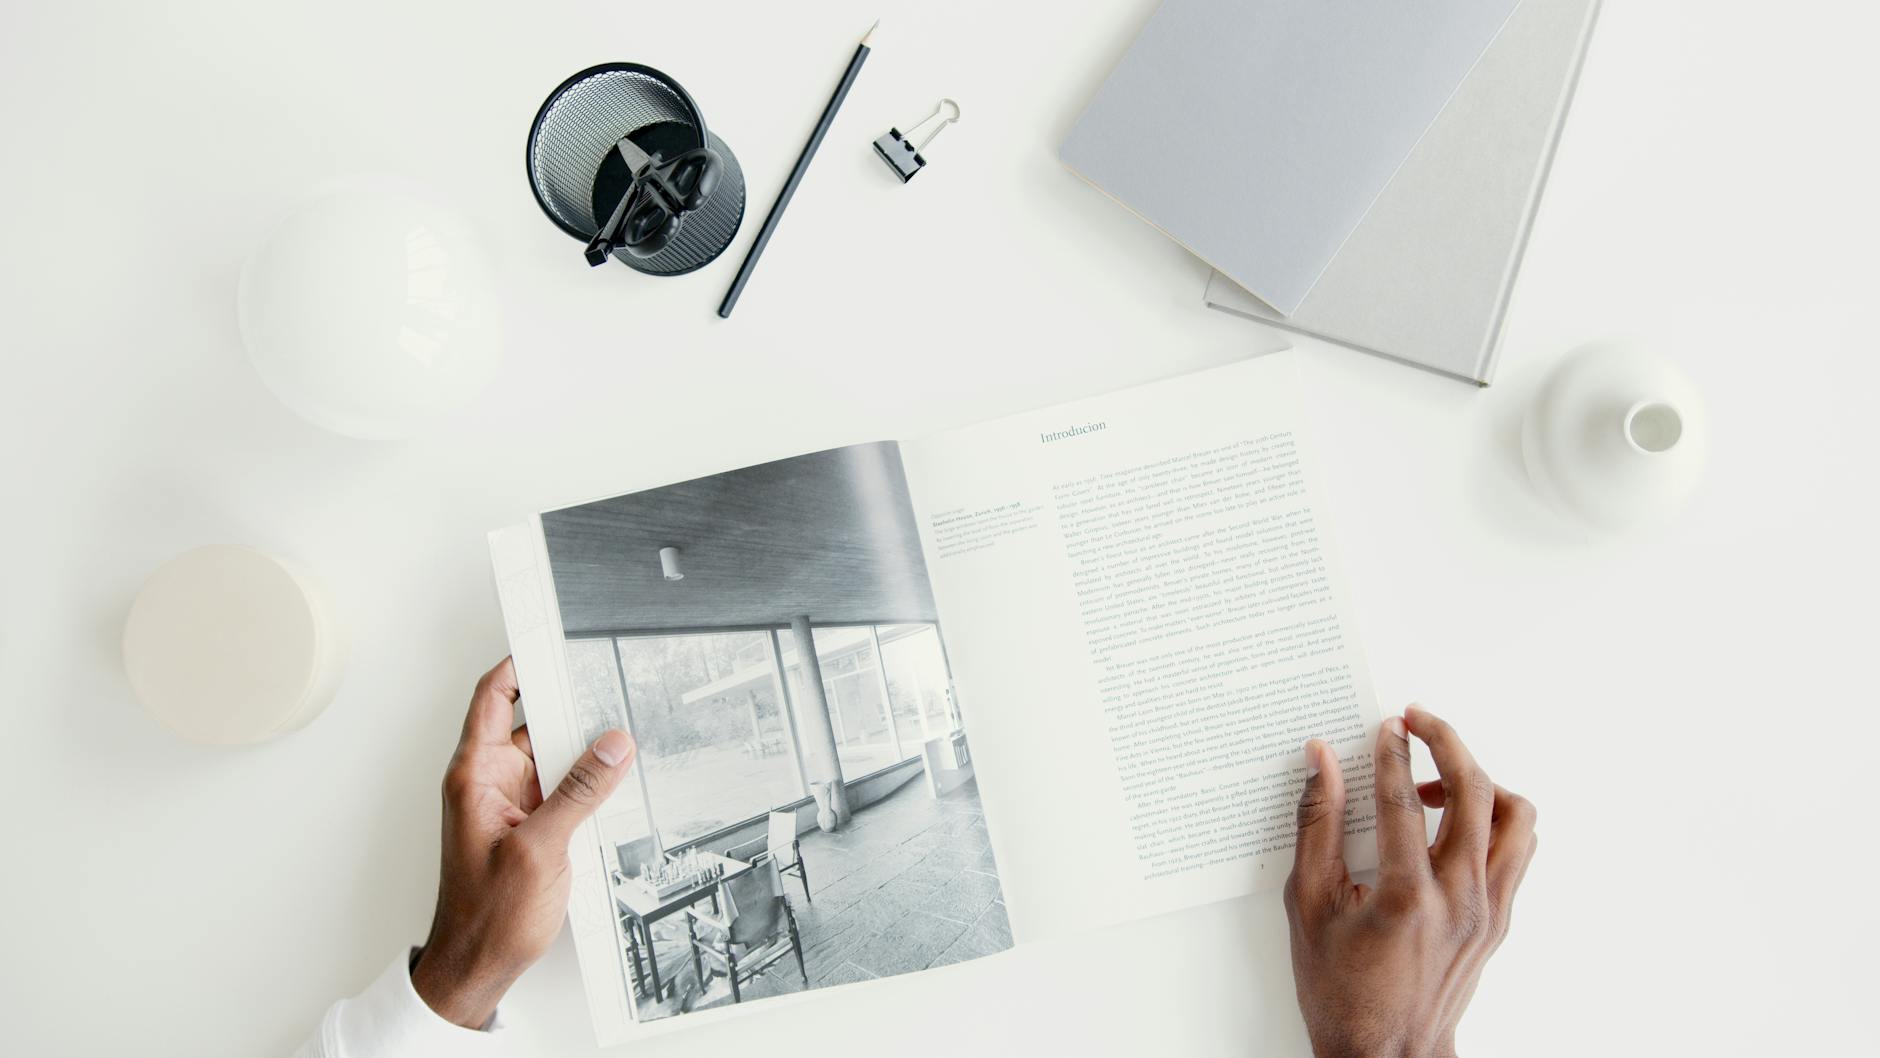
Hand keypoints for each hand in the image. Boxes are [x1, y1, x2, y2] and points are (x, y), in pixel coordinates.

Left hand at [410, 658, 636, 1028]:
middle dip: (571, 709)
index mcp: (474, 775)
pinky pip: (564, 789)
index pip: (493, 697)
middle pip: (532, 722)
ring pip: (554, 757)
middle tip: (611, 692)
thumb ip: (580, 792)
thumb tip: (612, 745)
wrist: (477, 968)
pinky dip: (589, 785)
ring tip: (622, 745)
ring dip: (585, 753)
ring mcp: (511, 804)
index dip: (521, 664)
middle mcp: (489, 782)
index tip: (553, 640)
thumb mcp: (540, 849)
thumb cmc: (485, 918)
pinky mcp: (532, 826)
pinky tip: (615, 787)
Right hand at [1284, 706, 1536, 1057]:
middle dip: (1448, 743)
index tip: (1388, 726)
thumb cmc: (1341, 990)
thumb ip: (1316, 826)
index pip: (1405, 801)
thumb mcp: (1307, 905)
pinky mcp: (1501, 921)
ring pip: (1515, 819)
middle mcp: (1460, 901)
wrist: (1386, 1054)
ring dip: (1481, 782)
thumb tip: (1322, 764)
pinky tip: (1458, 819)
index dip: (1394, 753)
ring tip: (1441, 778)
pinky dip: (1494, 820)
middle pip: (1475, 793)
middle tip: (1420, 722)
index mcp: (1406, 899)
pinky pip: (1517, 851)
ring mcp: (1489, 912)